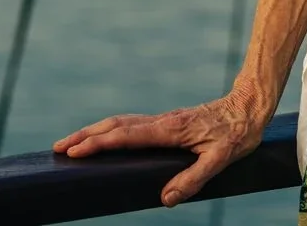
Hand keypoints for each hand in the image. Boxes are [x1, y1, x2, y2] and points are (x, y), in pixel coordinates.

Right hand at [52, 84, 269, 207]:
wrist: (249, 106)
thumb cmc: (237, 134)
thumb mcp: (221, 160)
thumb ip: (194, 179)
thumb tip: (165, 200)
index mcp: (169, 130)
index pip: (125, 137)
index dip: (97, 144)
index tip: (74, 151)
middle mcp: (160, 122)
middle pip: (113, 126)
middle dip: (84, 136)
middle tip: (57, 148)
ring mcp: (161, 120)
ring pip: (119, 122)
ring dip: (93, 131)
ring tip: (71, 143)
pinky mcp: (165, 121)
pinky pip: (129, 123)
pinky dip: (108, 129)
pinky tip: (103, 137)